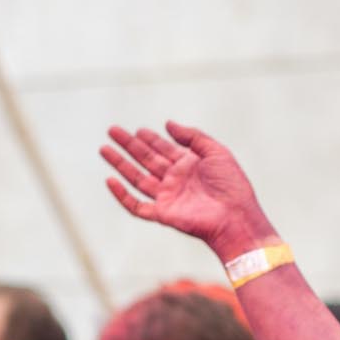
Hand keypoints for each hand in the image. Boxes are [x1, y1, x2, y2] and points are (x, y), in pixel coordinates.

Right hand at [100, 123, 272, 258]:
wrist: (235, 216)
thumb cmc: (232, 185)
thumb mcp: (216, 151)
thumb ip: (193, 136)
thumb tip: (168, 123)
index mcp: (188, 164)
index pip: (163, 148)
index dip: (149, 138)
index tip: (137, 129)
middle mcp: (175, 179)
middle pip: (146, 159)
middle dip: (129, 145)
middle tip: (112, 131)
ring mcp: (167, 196)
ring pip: (137, 178)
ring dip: (120, 164)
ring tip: (104, 150)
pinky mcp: (162, 214)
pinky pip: (137, 206)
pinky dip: (122, 195)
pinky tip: (111, 181)